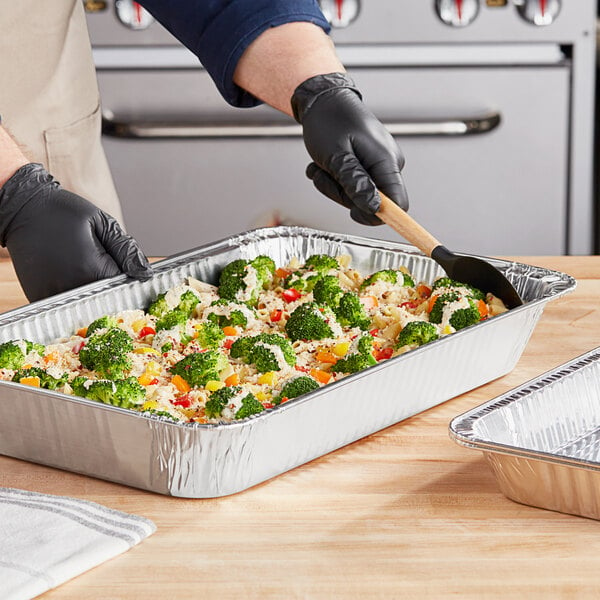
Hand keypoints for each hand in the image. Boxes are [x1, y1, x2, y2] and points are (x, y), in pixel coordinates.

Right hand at [0, 163, 152, 301]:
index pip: (122, 287)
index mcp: (91, 269)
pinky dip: (73, 292)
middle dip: (110, 285)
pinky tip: (70, 272)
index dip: (127, 278)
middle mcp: (71, 287)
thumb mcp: (103, 223)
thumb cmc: (62, 211)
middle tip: (100, 261)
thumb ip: (126, 250)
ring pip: (86, 303)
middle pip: (105, 298)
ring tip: (81, 263)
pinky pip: (66, 304)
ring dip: (91, 289)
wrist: (21, 208)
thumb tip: (145, 273)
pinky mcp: (40, 296)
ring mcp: (53, 293)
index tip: (123, 266)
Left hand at [291, 72, 407, 224]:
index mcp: (387, 161)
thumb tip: (373, 207)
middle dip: (343, 195)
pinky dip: (335, 179)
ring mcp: (380, 164)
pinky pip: (354, 186)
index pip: (398, 204)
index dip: (378, 215)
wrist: (324, 101)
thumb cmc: (329, 122)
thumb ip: (355, 183)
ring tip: (322, 165)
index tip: (353, 213)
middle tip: (324, 174)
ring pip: (358, 196)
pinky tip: (325, 164)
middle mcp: (389, 164)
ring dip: (334, 186)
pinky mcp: (370, 165)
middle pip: (372, 203)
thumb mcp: (336, 156)